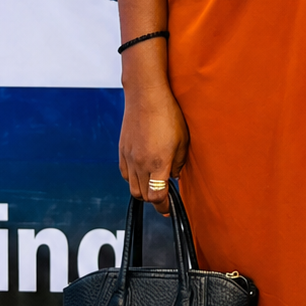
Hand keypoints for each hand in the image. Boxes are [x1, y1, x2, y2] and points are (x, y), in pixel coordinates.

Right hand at [118, 50, 189, 213]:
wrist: (146, 96)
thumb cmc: (168, 115)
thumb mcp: (183, 140)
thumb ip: (179, 162)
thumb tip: (175, 176)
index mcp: (158, 163)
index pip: (157, 196)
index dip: (164, 206)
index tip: (170, 209)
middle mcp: (140, 164)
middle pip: (143, 195)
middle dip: (155, 200)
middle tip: (165, 197)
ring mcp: (129, 158)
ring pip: (132, 187)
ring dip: (144, 190)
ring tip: (154, 184)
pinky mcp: (122, 151)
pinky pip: (125, 174)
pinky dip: (133, 179)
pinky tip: (143, 172)